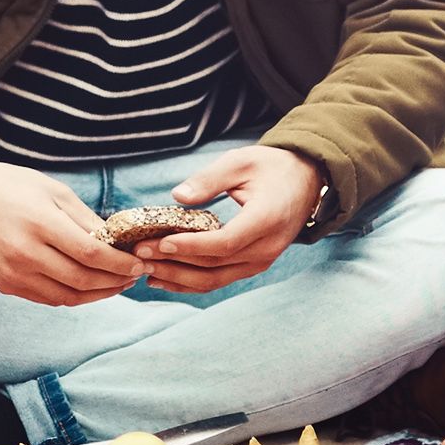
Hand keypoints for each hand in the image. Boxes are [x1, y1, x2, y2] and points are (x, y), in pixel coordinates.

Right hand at [0, 152, 142, 308]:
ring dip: (98, 294)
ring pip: (67, 296)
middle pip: (83, 280)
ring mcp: (13, 273)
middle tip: (134, 276)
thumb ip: (85, 219)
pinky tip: (88, 286)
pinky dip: (73, 296)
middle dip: (115, 281)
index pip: (92, 254)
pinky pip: (48, 298)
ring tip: (116, 284)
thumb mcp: (52, 191)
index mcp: (40, 224)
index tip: (139, 264)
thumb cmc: (10, 186)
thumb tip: (118, 242)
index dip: (120, 264)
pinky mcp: (5, 284)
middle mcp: (25, 253)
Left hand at [129, 144, 316, 294]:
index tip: (158, 243)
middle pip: (214, 266)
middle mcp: (266, 247)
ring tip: (144, 270)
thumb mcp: (241, 162)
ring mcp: (262, 261)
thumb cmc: (272, 167)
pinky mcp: (254, 265)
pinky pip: (220, 280)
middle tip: (138, 255)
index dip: (190, 247)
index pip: (224, 243)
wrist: (306, 180)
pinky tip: (164, 279)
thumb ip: (209, 179)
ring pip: (215, 280)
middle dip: (173, 263)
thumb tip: (177, 196)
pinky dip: (191, 282)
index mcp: (266, 219)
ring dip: (178, 278)